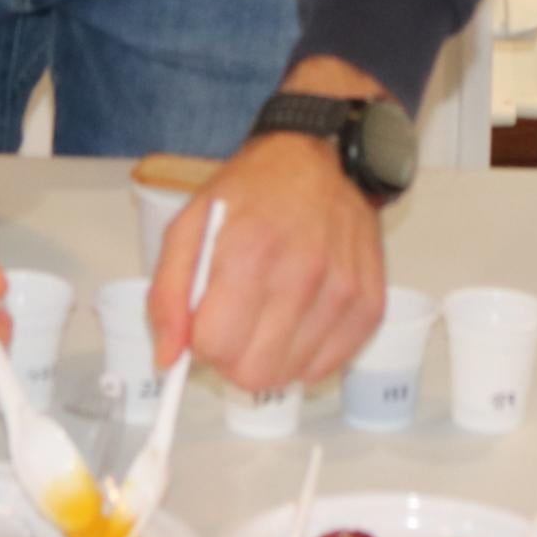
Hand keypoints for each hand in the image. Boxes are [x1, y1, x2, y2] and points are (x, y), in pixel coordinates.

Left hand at [149, 60, 390, 394]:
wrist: (317, 160)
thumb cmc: (251, 192)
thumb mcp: (189, 226)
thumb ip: (167, 295)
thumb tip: (167, 358)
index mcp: (249, 251)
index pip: (215, 346)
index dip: (202, 340)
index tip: (208, 318)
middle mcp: (302, 273)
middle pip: (253, 374)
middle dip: (234, 357)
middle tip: (237, 321)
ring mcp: (342, 292)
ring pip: (290, 377)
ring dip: (271, 356)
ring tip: (270, 311)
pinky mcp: (369, 305)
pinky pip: (326, 368)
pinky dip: (305, 354)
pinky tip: (298, 317)